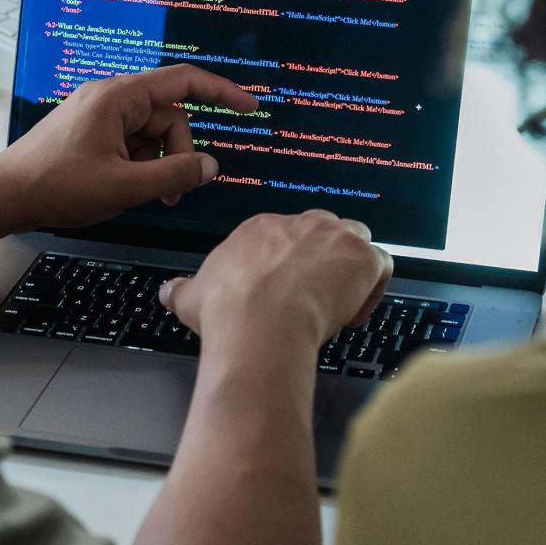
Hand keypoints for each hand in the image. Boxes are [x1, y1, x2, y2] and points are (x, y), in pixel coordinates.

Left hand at [0, 65, 257, 229]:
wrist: (2, 197)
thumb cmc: (59, 187)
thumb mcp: (124, 186)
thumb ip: (174, 174)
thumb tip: (211, 166)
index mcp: (119, 97)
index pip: (183, 80)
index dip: (222, 91)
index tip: (249, 107)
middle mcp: (111, 97)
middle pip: (169, 116)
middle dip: (178, 154)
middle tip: (171, 193)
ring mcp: (99, 114)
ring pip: (151, 133)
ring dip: (158, 164)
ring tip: (146, 195)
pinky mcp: (90, 131)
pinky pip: (131, 141)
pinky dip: (139, 164)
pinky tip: (127, 188)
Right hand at [159, 210, 393, 347]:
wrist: (260, 321)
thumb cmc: (226, 310)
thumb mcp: (193, 297)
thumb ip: (181, 290)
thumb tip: (166, 290)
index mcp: (262, 228)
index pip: (286, 236)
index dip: (290, 266)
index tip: (286, 294)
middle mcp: (301, 223)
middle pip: (323, 231)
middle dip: (323, 259)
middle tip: (314, 297)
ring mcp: (335, 236)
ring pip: (356, 240)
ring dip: (352, 267)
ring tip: (339, 303)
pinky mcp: (362, 256)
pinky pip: (380, 265)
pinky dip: (374, 287)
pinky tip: (355, 314)